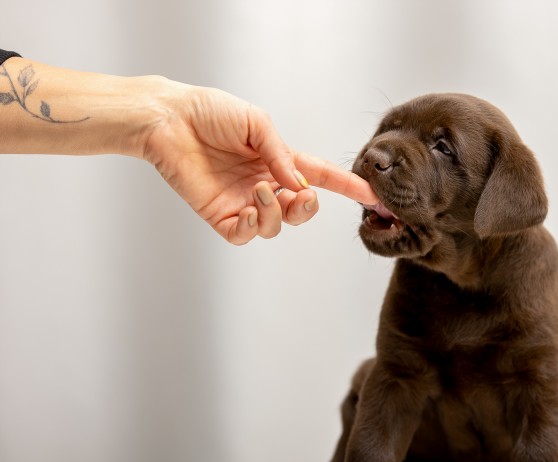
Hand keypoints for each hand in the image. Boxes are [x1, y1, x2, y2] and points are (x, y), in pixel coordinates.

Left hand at [141, 83, 377, 243]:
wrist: (169, 119)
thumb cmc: (210, 112)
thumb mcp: (257, 123)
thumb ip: (281, 154)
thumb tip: (299, 184)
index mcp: (278, 161)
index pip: (319, 177)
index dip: (346, 186)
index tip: (370, 194)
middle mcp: (265, 184)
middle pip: (300, 211)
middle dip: (307, 209)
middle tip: (300, 196)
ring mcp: (242, 202)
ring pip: (275, 225)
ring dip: (275, 212)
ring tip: (259, 190)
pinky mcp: (219, 215)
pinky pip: (244, 235)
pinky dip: (251, 227)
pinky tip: (245, 209)